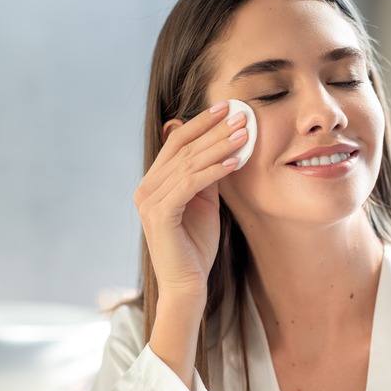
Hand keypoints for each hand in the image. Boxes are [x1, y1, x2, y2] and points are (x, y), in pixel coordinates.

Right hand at [134, 101, 248, 297]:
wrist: (187, 283)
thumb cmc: (196, 244)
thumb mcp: (204, 201)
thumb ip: (206, 174)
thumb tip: (221, 145)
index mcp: (154, 181)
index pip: (177, 142)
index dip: (201, 123)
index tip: (227, 107)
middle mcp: (146, 187)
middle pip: (183, 148)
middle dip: (214, 130)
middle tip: (241, 116)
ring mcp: (149, 201)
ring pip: (188, 164)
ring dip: (219, 146)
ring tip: (244, 134)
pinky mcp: (159, 215)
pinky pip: (189, 185)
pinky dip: (213, 171)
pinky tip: (234, 162)